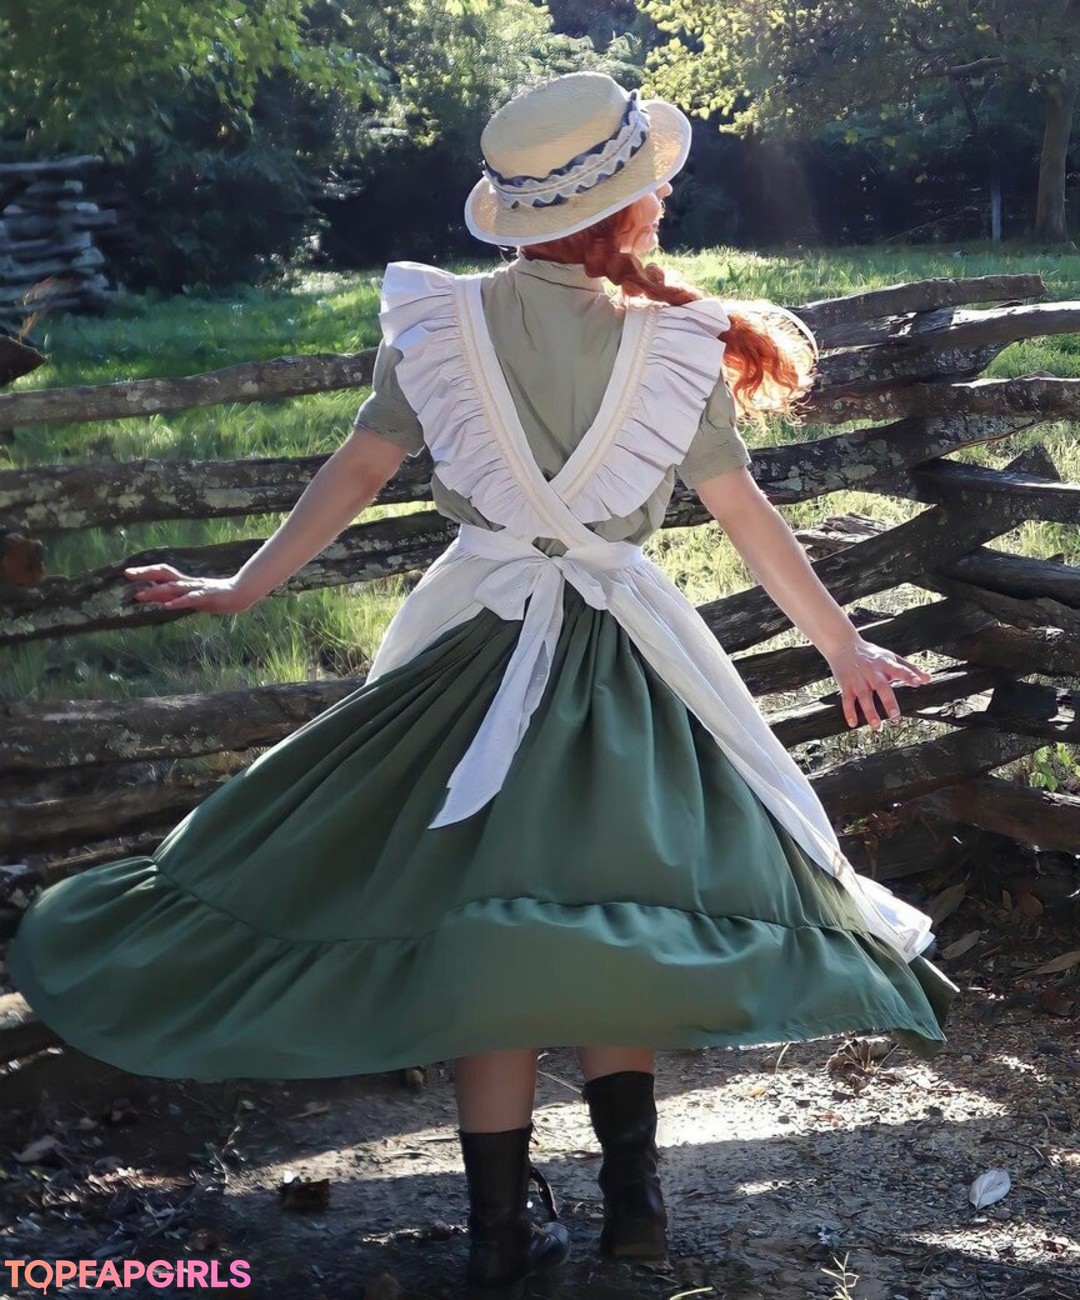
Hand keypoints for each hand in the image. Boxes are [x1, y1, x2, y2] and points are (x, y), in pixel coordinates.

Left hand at [123, 564, 256, 613]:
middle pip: (164, 573)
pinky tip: (168, 605)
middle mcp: (188, 582)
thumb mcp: (190, 597)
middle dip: (145, 574)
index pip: (161, 573)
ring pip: (174, 587)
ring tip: (141, 594)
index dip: (145, 572)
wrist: (240, 594)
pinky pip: (191, 599)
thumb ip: (173, 596)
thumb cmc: (215, 597)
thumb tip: (153, 596)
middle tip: (127, 574)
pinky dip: (179, 601)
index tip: (127, 573)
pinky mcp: (207, 596)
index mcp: (184, 582)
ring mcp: (197, 588)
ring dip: (157, 591)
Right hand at [823, 634, 931, 731]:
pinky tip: (853, 723)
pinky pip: (847, 700)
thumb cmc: (870, 653)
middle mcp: (872, 672)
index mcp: (885, 664)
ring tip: (876, 725)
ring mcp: (858, 680)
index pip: (899, 669)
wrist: (842, 645)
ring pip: (863, 697)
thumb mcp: (890, 657)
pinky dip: (849, 712)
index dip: (909, 675)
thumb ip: (909, 668)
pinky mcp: (846, 685)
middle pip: (881, 687)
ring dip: (869, 712)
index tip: (918, 682)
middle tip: (895, 716)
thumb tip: (927, 679)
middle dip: (888, 702)